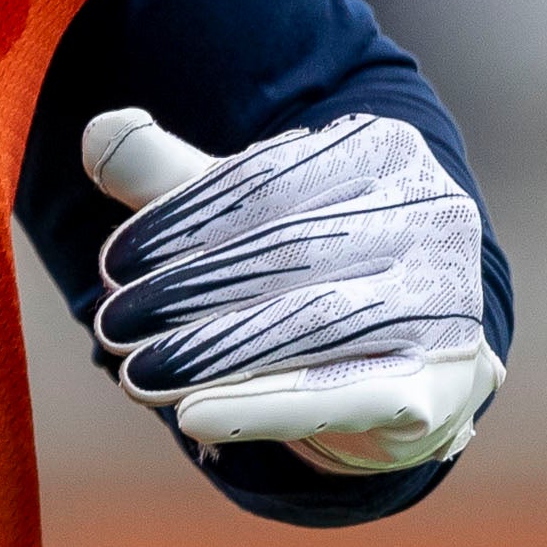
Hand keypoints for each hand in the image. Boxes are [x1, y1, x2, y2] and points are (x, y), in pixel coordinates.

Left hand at [83, 107, 500, 477]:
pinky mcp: (436, 385)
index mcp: (383, 152)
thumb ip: (173, 175)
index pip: (268, 182)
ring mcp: (445, 303)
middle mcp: (430, 218)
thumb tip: (101, 130)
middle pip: (288, 253)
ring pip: (309, 326)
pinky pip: (341, 396)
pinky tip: (195, 416)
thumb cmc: (311, 267)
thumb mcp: (243, 212)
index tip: (116, 261)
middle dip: (188, 293)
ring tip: (135, 373)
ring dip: (211, 354)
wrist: (411, 360)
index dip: (184, 223)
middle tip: (112, 324)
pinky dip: (263, 406)